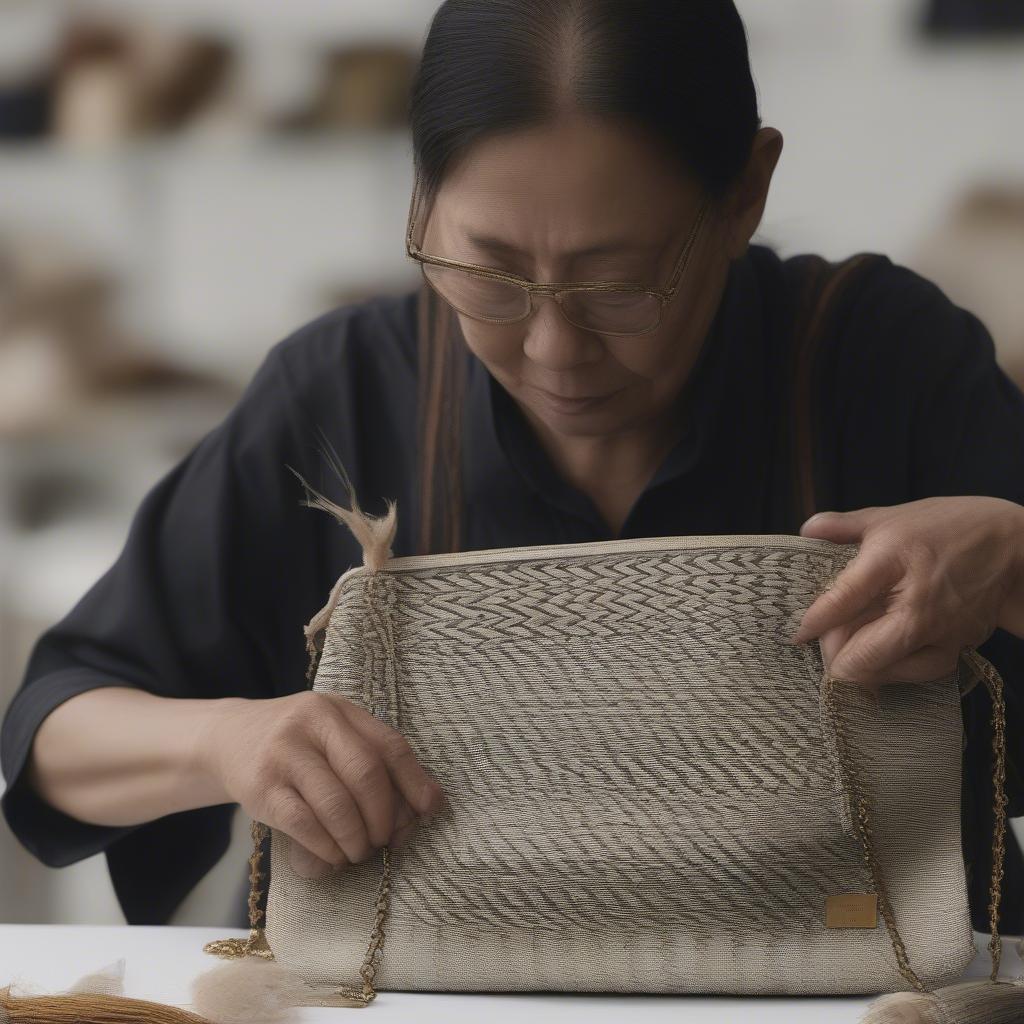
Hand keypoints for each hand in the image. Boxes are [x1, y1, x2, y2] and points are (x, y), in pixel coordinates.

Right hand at [197, 691, 448, 878]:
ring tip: (359, 851)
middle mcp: (312, 723)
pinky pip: (304, 824)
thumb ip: (374, 758)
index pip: (389, 744)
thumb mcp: (333, 733)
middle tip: (384, 840)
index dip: (415, 781)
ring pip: (336, 804)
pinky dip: (326, 846)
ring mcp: (284, 753)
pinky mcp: (260, 787)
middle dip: (383, 816)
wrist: (226, 738)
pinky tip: (333, 855)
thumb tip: (428, 804)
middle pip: (366, 773)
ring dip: (356, 838)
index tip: (428, 811)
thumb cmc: (297, 744)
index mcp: (339, 710)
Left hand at [786, 496, 1023, 685]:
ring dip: (861, 667)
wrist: (1013, 546)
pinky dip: (893, 671)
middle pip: (863, 654)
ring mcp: (939, 629)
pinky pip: (915, 673)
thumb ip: (843, 526)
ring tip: (851, 649)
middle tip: (826, 642)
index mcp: (891, 559)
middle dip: (835, 655)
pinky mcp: (957, 647)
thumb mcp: (890, 516)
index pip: (842, 600)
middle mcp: (916, 602)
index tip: (798, 633)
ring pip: (887, 671)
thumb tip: (805, 530)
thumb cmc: (947, 526)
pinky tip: (881, 657)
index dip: (813, 622)